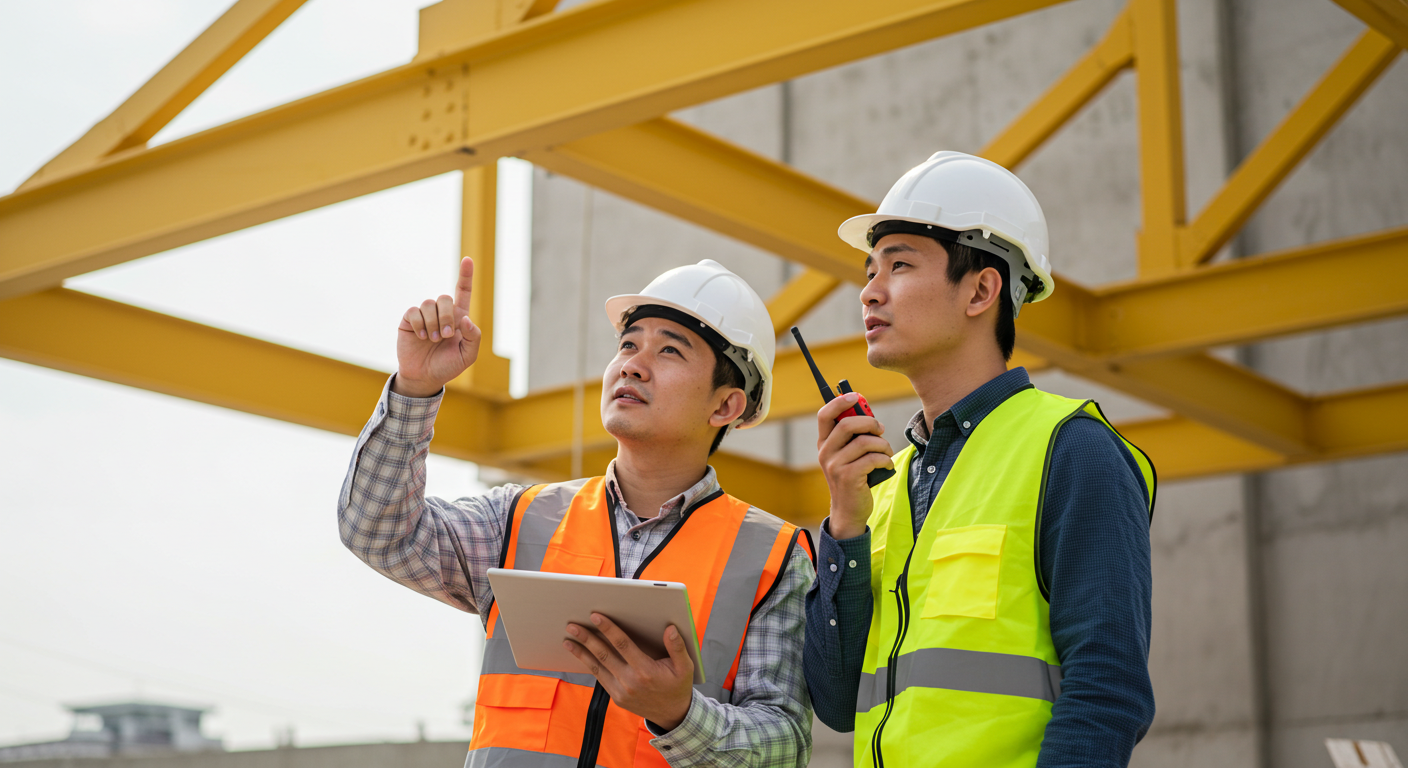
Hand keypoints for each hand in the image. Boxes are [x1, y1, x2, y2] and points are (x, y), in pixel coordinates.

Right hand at [393, 257, 481, 396]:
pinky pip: (413, 312)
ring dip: (433, 323)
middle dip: (446, 317)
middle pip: (445, 298)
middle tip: (445, 336)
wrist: (425, 377)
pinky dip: (419, 325)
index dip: (465, 275)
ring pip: (429, 303)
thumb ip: (473, 337)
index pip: (463, 292)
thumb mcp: (467, 355)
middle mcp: (442, 313)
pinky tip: (421, 337)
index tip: (468, 259)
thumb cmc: (448, 366)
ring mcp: (424, 316)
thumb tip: (465, 319)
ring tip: (433, 340)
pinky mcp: (408, 321)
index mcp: (459, 318)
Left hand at [564, 613, 694, 730]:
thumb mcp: (685, 667)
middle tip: (572, 625)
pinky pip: (601, 678)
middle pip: (604, 655)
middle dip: (587, 638)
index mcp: (646, 671)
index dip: (608, 629)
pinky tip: (581, 655)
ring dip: (582, 653)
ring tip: (568, 640)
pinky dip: (589, 665)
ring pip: (597, 668)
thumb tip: (670, 629)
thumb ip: (677, 647)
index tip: (596, 616)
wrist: (673, 715)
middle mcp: (630, 682)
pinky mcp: (617, 698)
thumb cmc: (678, 686)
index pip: (622, 645)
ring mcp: (622, 691)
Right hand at [817, 393, 893, 539]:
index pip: (824, 415)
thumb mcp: (848, 456)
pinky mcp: (848, 477)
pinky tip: (886, 465)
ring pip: (864, 442)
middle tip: (880, 429)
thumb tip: (869, 416)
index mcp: (824, 444)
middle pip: (848, 424)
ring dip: (882, 444)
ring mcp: (835, 465)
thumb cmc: (854, 478)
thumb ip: (853, 437)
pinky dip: (885, 459)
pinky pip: (872, 458)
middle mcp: (826, 453)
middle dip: (870, 423)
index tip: (855, 396)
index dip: (839, 402)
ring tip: (886, 452)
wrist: (849, 510)